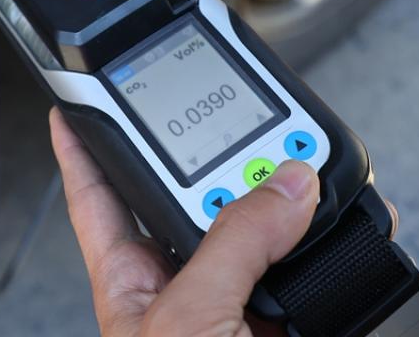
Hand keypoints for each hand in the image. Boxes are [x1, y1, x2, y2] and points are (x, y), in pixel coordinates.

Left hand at [49, 108, 318, 336]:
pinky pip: (312, 265)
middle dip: (219, 160)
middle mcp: (181, 290)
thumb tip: (284, 185)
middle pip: (193, 199)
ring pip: (259, 231)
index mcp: (131, 285)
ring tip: (304, 170)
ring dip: (285, 201)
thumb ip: (233, 247)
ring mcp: (234, 307)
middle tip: (248, 124)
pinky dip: (331, 239)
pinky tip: (343, 219)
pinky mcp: (285, 321)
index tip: (75, 103)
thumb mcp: (189, 320)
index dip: (83, 148)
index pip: (96, 197)